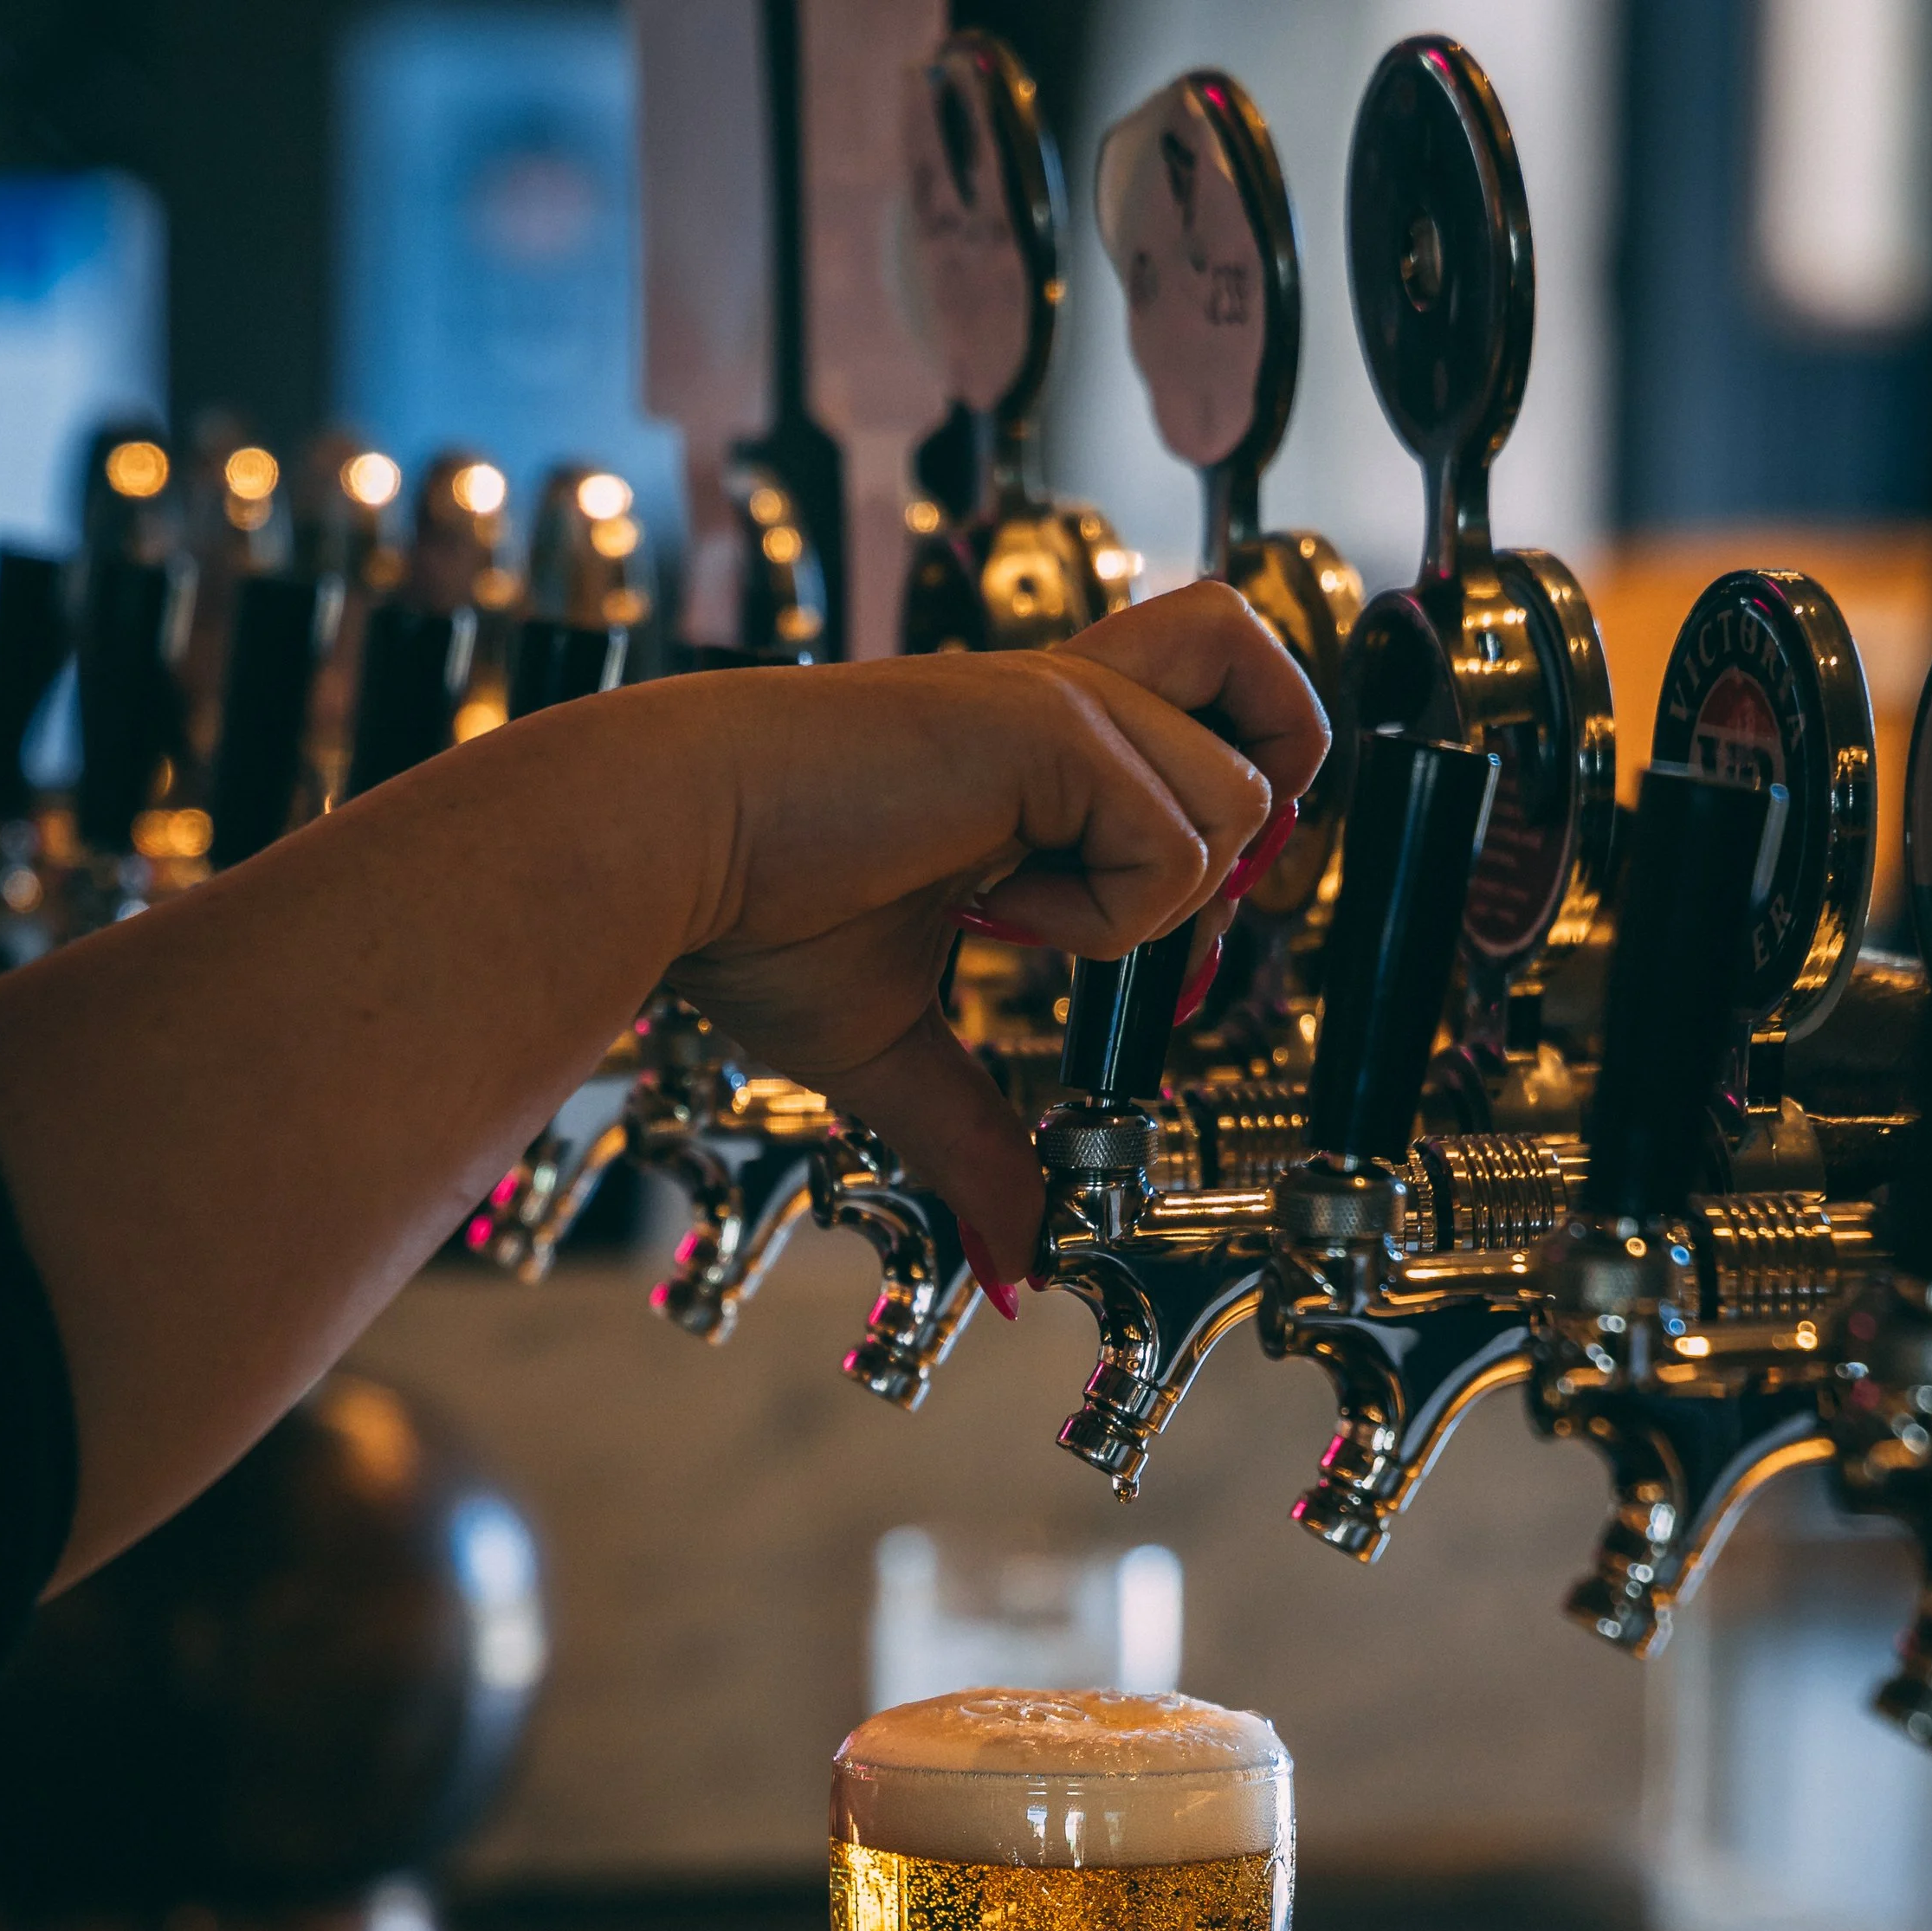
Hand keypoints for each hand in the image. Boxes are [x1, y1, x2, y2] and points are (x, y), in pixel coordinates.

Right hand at [665, 583, 1330, 1281]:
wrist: (662, 856)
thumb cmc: (744, 918)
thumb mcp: (891, 1047)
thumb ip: (975, 1139)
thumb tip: (1016, 1263)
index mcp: (1039, 742)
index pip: (1209, 695)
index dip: (1228, 812)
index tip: (1113, 930)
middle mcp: (1067, 698)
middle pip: (1268, 666)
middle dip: (1264, 805)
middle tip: (1140, 903)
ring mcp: (1065, 702)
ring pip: (1241, 803)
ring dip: (1145, 906)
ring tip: (1012, 914)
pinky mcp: (1050, 725)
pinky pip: (1172, 850)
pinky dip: (1102, 919)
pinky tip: (987, 901)